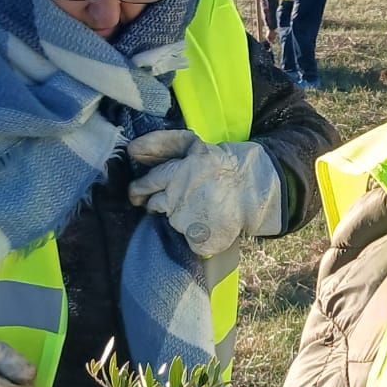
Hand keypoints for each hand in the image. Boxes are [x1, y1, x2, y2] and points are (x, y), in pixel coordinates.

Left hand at [126, 130, 283, 256]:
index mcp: (174, 174)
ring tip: (199, 208)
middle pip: (152, 205)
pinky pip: (190, 242)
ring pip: (171, 222)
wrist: (253, 188)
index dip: (140, 189)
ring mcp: (186, 221)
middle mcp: (176, 198)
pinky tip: (209, 223)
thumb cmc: (222, 164)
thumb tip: (133, 150)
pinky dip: (197, 236)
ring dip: (179, 217)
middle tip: (162, 204)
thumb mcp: (193, 145)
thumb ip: (162, 144)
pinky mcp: (198, 241)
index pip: (146, 184)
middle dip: (151, 204)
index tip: (140, 193)